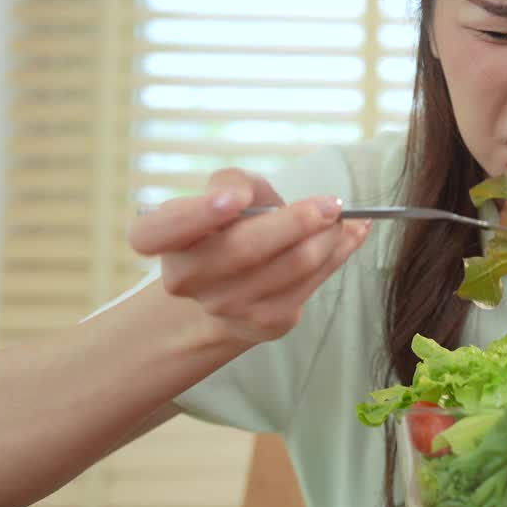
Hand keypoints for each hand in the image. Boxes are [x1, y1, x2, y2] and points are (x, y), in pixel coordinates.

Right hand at [127, 168, 370, 344]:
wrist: (239, 282)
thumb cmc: (233, 223)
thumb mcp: (228, 190)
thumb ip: (234, 183)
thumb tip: (244, 197)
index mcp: (160, 239)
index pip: (156, 233)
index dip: (194, 216)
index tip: (233, 200)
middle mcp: (183, 279)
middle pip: (244, 249)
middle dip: (297, 221)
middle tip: (333, 203)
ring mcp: (223, 306)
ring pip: (290, 265)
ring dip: (328, 237)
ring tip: (342, 217)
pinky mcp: (265, 322)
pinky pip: (312, 283)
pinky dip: (339, 254)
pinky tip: (351, 235)